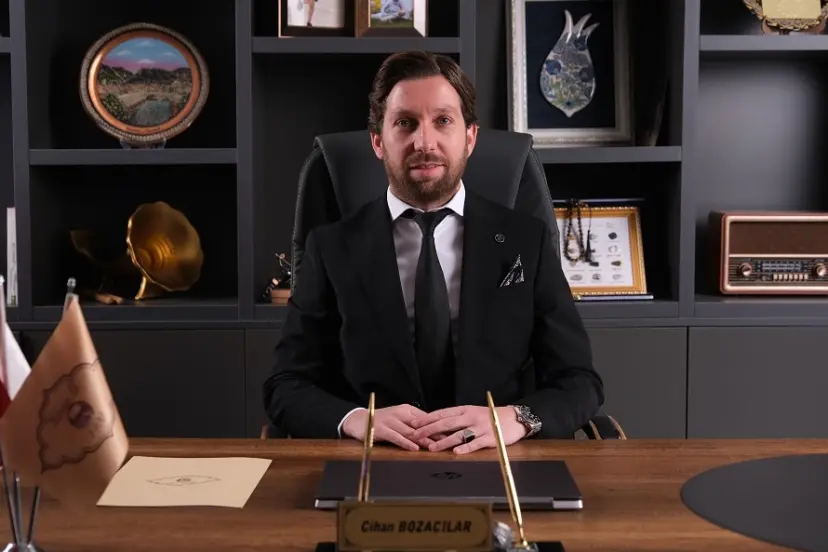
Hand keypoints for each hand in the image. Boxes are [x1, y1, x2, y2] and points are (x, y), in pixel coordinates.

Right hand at [341, 404, 445, 450]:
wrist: (358, 420)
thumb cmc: (381, 421)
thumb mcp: (399, 419)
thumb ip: (413, 424)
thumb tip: (432, 431)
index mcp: (407, 410)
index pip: (426, 418)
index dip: (439, 426)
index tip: (452, 433)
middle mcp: (400, 413)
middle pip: (421, 425)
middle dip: (435, 434)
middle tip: (448, 442)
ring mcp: (390, 421)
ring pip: (410, 431)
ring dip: (423, 440)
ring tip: (435, 447)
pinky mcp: (381, 429)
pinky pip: (396, 436)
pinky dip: (405, 442)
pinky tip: (414, 448)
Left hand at [409, 405, 527, 453]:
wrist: (513, 418)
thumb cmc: (490, 416)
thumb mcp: (472, 412)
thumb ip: (457, 418)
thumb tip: (437, 424)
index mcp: (465, 409)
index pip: (442, 413)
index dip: (427, 418)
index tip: (414, 423)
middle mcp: (470, 417)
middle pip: (447, 423)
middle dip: (429, 429)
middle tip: (415, 435)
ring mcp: (480, 427)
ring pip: (458, 434)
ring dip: (443, 442)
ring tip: (431, 447)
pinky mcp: (489, 438)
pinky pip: (475, 443)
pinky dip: (465, 448)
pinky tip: (456, 453)